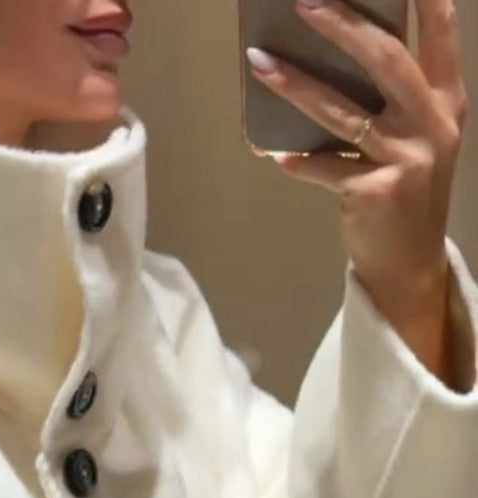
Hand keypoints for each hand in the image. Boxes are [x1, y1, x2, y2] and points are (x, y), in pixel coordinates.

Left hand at [246, 0, 469, 379]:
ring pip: (344, 112)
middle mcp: (433, 124)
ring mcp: (407, 158)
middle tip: (303, 0)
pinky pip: (327, 168)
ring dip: (296, 85)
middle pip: (387, 60)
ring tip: (260, 62)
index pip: (439, 35)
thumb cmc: (406, 192)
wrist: (409, 262)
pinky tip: (278, 154)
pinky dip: (300, 161)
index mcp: (447, 102)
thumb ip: (393, 100)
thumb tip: (332, 56)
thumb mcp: (416, 139)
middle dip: (343, 24)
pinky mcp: (378, 191)